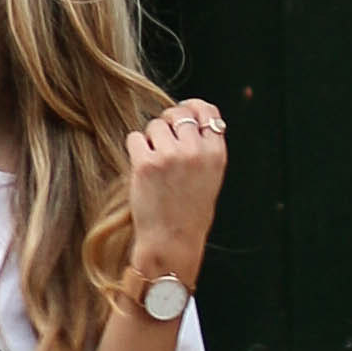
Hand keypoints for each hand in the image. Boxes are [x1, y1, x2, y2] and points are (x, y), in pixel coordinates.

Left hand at [123, 96, 227, 296]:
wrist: (172, 242)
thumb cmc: (189, 212)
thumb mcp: (210, 177)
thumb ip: (204, 146)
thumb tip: (190, 114)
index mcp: (216, 153)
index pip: (207, 111)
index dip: (193, 107)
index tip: (184, 111)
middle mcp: (195, 151)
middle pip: (177, 115)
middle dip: (167, 124)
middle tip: (163, 144)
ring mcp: (170, 156)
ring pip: (154, 125)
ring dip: (151, 139)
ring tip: (155, 165)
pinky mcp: (145, 163)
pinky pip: (135, 138)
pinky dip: (136, 150)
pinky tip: (142, 169)